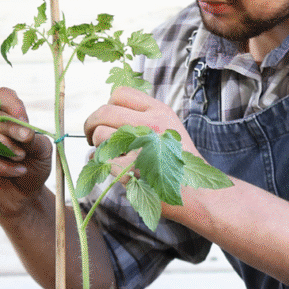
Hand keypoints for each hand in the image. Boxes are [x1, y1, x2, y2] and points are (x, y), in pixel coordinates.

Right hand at [0, 88, 52, 218]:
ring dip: (3, 145)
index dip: (11, 103)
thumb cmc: (33, 168)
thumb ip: (34, 138)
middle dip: (11, 127)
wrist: (27, 197)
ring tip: (21, 157)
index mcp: (3, 118)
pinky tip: (17, 170)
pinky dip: (0, 166)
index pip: (0, 96)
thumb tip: (25, 131)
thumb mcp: (42, 151)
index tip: (24, 118)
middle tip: (27, 139)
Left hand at [83, 87, 200, 176]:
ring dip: (97, 145)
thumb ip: (144, 117)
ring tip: (107, 154)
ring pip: (99, 134)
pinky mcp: (130, 169)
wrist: (197, 194)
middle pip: (104, 111)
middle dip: (91, 124)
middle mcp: (150, 125)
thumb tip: (108, 113)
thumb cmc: (178, 163)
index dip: (107, 105)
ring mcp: (140, 147)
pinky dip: (97, 162)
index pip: (120, 94)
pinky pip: (99, 158)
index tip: (107, 119)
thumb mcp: (169, 129)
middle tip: (91, 135)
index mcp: (160, 112)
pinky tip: (106, 167)